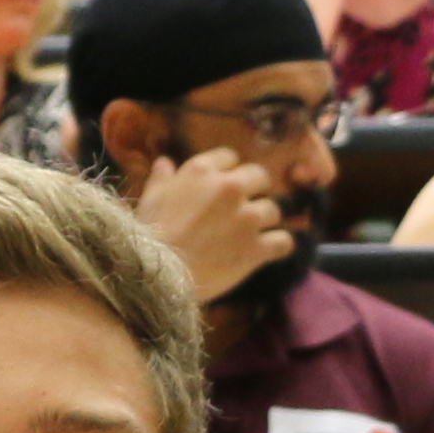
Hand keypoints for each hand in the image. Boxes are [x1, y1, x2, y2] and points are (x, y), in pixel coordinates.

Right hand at [130, 147, 290, 302]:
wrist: (157, 275)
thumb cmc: (149, 235)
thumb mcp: (150, 199)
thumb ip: (162, 179)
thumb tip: (165, 163)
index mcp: (203, 172)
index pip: (230, 157)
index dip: (228, 172)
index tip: (222, 186)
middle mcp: (230, 188)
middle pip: (260, 177)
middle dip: (255, 190)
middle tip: (243, 207)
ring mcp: (247, 218)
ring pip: (273, 210)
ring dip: (264, 220)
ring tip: (251, 232)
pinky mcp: (257, 248)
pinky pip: (283, 241)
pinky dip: (279, 246)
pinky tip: (269, 250)